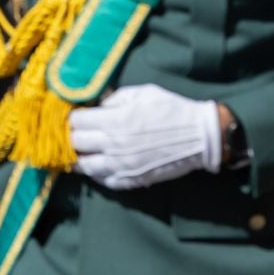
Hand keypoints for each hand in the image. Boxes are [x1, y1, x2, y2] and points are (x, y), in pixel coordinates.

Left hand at [68, 83, 222, 190]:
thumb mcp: (141, 93)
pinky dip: (97, 174)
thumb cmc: (171, 109)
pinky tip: (99, 164)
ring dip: (80, 158)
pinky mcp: (132, 180)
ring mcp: (122, 166)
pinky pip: (104, 181)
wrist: (199, 137)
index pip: (77, 121)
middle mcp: (114, 145)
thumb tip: (95, 105)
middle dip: (74, 136)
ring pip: (85, 167)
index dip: (74, 117)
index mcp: (116, 120)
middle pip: (76, 144)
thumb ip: (114, 98)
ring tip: (82, 151)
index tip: (76, 116)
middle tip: (78, 132)